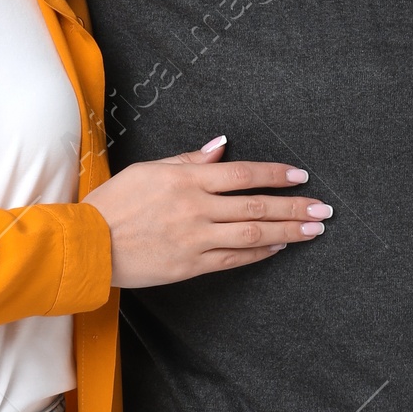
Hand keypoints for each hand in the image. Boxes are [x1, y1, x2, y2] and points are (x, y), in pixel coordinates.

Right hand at [83, 137, 328, 287]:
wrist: (89, 244)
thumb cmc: (115, 202)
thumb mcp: (149, 168)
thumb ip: (190, 158)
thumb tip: (223, 146)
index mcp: (186, 179)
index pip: (242, 174)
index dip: (275, 175)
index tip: (300, 176)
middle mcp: (196, 208)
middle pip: (257, 207)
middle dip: (294, 207)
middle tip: (323, 209)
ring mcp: (195, 239)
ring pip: (253, 236)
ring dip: (288, 233)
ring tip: (313, 230)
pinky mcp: (190, 266)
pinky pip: (234, 259)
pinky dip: (260, 254)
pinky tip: (279, 248)